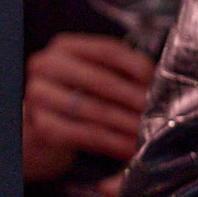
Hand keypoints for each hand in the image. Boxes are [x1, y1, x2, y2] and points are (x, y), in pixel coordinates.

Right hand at [22, 30, 156, 185]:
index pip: (108, 50)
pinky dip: (111, 143)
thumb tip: (157, 85)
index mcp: (64, 47)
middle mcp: (46, 65)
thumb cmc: (73, 96)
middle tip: (159, 113)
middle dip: (135, 99)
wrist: (38, 124)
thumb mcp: (91, 76)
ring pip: (94, 109)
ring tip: (148, 133)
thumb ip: (118, 74)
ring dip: (126, 124)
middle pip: (102, 80)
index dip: (138, 67)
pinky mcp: (40, 125)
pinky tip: (128, 149)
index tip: (158, 84)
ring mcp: (38, 95)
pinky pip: (84, 134)